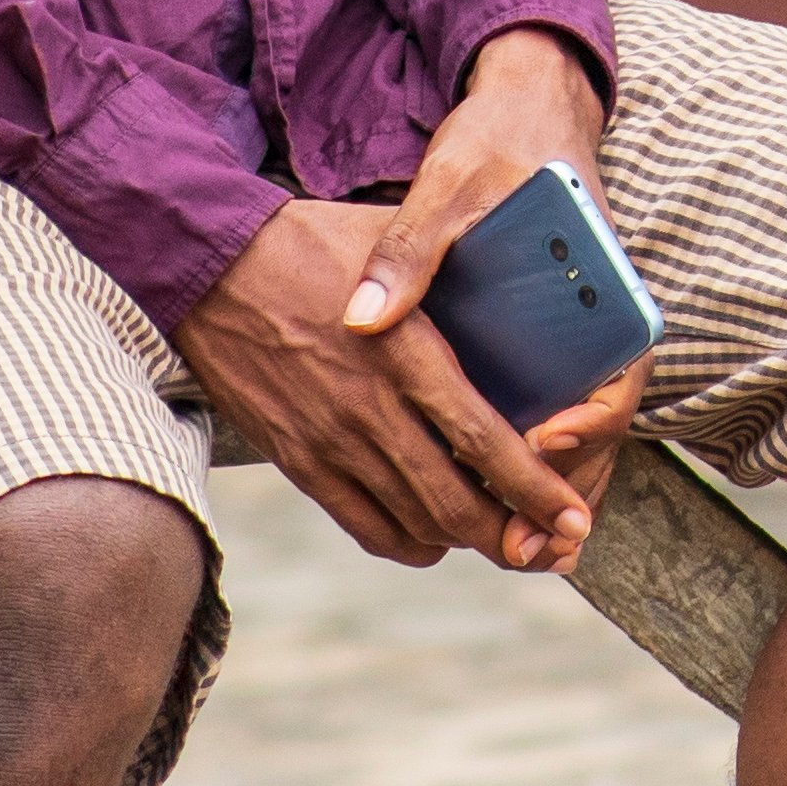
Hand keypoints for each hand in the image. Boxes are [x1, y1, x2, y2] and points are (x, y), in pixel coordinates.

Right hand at [181, 196, 594, 571]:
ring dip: (466, 540)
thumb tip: (522, 272)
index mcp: (403, 351)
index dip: (534, 487)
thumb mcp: (395, 245)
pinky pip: (362, 525)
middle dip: (514, 533)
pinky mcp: (297, 460)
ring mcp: (328, 442)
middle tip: (553, 544)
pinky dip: (409, 540)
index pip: (481, 438)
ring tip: (508, 539)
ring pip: (412, 521)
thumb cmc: (315, 242)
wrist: (211, 265)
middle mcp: (367, 409)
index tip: (575, 514)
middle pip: (453, 501)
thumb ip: (450, 272)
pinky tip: (436, 536)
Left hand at [350, 27, 651, 558]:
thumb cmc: (497, 141)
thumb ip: (413, 249)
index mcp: (601, 282)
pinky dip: (524, 462)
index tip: (539, 444)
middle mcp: (598, 318)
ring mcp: (573, 333)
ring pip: (575, 434)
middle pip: (599, 428)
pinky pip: (545, 411)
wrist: (525, 99)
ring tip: (511, 548)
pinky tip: (483, 500)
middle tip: (528, 543)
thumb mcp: (455, 183)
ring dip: (546, 491)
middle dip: (567, 491)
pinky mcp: (543, 338)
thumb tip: (363, 321)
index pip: (619, 374)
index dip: (589, 424)